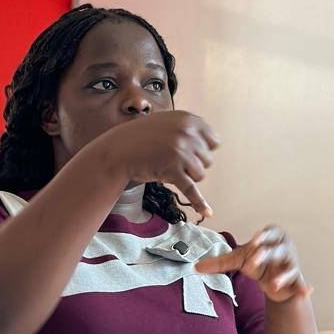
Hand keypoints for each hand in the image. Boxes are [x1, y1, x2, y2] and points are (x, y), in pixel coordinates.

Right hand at [93, 111, 219, 217]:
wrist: (119, 150)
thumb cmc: (143, 138)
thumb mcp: (168, 122)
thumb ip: (190, 128)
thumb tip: (214, 143)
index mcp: (189, 120)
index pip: (214, 142)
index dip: (202, 150)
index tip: (189, 151)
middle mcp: (187, 134)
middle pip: (208, 160)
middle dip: (193, 164)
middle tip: (172, 158)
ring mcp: (181, 152)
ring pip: (200, 175)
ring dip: (186, 176)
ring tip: (167, 167)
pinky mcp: (173, 171)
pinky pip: (191, 190)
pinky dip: (199, 203)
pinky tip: (207, 213)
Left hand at [196, 226, 311, 302]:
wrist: (273, 279)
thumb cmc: (258, 262)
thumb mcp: (239, 259)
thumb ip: (219, 262)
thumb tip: (195, 267)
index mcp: (272, 236)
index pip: (267, 234)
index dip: (261, 237)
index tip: (254, 240)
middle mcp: (284, 248)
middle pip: (274, 251)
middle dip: (264, 256)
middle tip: (252, 262)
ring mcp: (291, 264)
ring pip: (287, 269)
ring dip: (281, 276)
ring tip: (273, 285)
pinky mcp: (296, 280)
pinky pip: (299, 284)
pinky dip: (303, 289)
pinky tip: (306, 294)